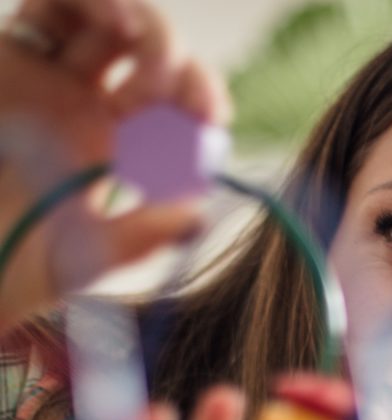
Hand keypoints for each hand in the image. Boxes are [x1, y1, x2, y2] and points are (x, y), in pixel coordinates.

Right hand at [0, 0, 231, 330]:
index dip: (203, 102)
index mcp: (121, 154)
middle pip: (152, 61)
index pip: (177, 113)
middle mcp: (91, 109)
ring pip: (108, 23)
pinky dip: (91, 2)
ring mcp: (50, 77)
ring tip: (147, 52)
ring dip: (144, 26)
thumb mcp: (85, 259)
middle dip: (180, 66)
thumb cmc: (12, 263)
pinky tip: (117, 25)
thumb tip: (198, 216)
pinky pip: (54, 5)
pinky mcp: (10, 55)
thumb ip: (141, 238)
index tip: (212, 116)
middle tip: (182, 93)